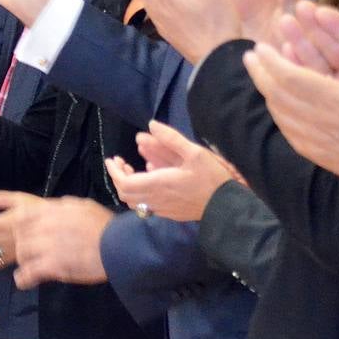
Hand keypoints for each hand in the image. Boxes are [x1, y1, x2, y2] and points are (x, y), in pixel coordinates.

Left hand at [0, 195, 113, 288]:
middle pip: (19, 236)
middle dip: (22, 245)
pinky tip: (25, 282)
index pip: (22, 216)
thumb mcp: (85, 206)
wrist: (119, 245)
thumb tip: (58, 205)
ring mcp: (48, 245)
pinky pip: (28, 273)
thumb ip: (67, 205)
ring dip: (24, 262)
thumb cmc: (106, 226)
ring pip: (22, 253)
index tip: (26, 234)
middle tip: (30, 255)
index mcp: (54, 210)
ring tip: (29, 269)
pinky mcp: (52, 265)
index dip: (21, 227)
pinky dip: (24, 279)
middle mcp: (47, 225)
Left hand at [105, 121, 233, 221]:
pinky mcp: (170, 214)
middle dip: (118, 177)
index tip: (112, 159)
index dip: (115, 172)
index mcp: (159, 184)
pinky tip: (151, 179)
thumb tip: (151, 125)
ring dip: (129, 186)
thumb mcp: (195, 153)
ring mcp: (162, 209)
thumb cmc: (211, 178)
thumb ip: (171, 139)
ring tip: (132, 170)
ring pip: (135, 201)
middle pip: (126, 194)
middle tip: (120, 162)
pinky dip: (141, 192)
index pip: (125, 183)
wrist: (226, 207)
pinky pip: (147, 205)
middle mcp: (156, 200)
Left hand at [243, 8, 338, 183]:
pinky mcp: (307, 149)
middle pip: (274, 91)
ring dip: (264, 88)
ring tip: (258, 73)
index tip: (261, 46)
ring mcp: (307, 136)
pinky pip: (283, 125)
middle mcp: (313, 117)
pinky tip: (274, 99)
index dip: (271, 60)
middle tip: (249, 56)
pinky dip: (274, 107)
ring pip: (276, 108)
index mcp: (330, 98)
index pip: (288, 76)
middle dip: (259, 71)